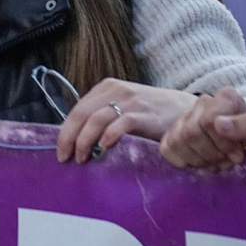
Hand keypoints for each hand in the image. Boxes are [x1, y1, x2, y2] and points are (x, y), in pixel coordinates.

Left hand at [56, 78, 195, 163]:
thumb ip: (102, 116)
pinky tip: (102, 149)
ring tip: (82, 158)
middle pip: (82, 114)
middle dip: (69, 138)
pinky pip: (120, 124)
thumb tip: (76, 139)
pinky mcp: (144, 114)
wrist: (185, 109)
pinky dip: (108, 137)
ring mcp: (130, 101)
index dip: (65, 131)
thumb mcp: (123, 106)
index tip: (60, 150)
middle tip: (65, 157)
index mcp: (107, 88)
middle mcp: (116, 91)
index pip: (77, 109)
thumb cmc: (150, 113)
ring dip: (84, 141)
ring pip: (96, 119)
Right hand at [159, 87, 245, 170]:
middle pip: (191, 132)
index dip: (223, 144)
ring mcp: (185, 117)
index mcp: (227, 98)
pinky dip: (184, 162)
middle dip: (211, 155)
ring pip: (177, 140)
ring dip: (199, 160)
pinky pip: (166, 148)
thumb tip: (219, 123)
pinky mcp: (171, 134)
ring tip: (216, 163)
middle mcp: (203, 102)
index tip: (239, 155)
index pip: (208, 121)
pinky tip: (201, 163)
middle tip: (227, 162)